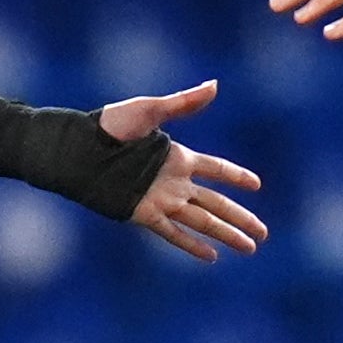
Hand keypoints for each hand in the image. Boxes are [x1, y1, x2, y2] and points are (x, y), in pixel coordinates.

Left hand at [98, 79, 266, 264]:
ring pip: (203, 222)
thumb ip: (183, 103)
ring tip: (250, 248)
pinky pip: (174, 233)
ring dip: (226, 234)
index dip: (236, 176)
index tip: (256, 185)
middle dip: (240, 217)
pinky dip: (193, 245)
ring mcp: (161, 200)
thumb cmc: (110, 127)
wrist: (79, 150)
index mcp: (177, 156)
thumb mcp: (149, 110)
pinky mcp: (145, 214)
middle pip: (216, 203)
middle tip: (263, 233)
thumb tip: (214, 85)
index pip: (216, 169)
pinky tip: (212, 256)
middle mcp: (173, 182)